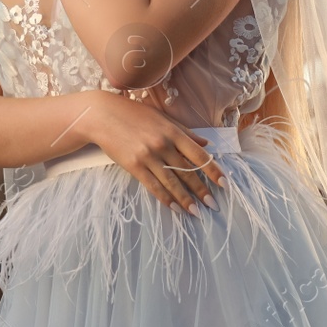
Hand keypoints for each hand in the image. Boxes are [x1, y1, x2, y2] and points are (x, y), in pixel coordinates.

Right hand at [84, 92, 226, 215]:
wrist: (102, 115)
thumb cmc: (133, 114)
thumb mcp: (162, 118)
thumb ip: (185, 132)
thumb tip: (206, 145)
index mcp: (173, 132)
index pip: (199, 156)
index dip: (214, 171)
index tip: (224, 184)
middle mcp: (163, 144)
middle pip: (188, 172)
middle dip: (202, 191)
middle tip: (213, 205)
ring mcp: (148, 156)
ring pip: (172, 183)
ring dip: (185, 200)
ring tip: (196, 212)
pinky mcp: (134, 166)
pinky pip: (153, 186)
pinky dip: (165, 198)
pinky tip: (173, 207)